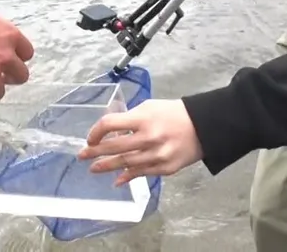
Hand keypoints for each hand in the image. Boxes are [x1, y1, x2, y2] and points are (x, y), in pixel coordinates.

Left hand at [77, 99, 202, 186]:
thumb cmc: (174, 113)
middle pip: (115, 147)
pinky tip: (117, 179)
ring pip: (126, 164)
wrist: (204, 127)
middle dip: (95, 152)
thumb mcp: (150, 107)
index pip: (111, 124)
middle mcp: (150, 138)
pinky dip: (128, 177)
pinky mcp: (166, 168)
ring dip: (107, 166)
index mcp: (144, 118)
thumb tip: (111, 132)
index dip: (97, 131)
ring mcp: (158, 155)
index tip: (90, 137)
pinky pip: (142, 174)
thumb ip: (130, 119)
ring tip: (94, 168)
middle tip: (82, 155)